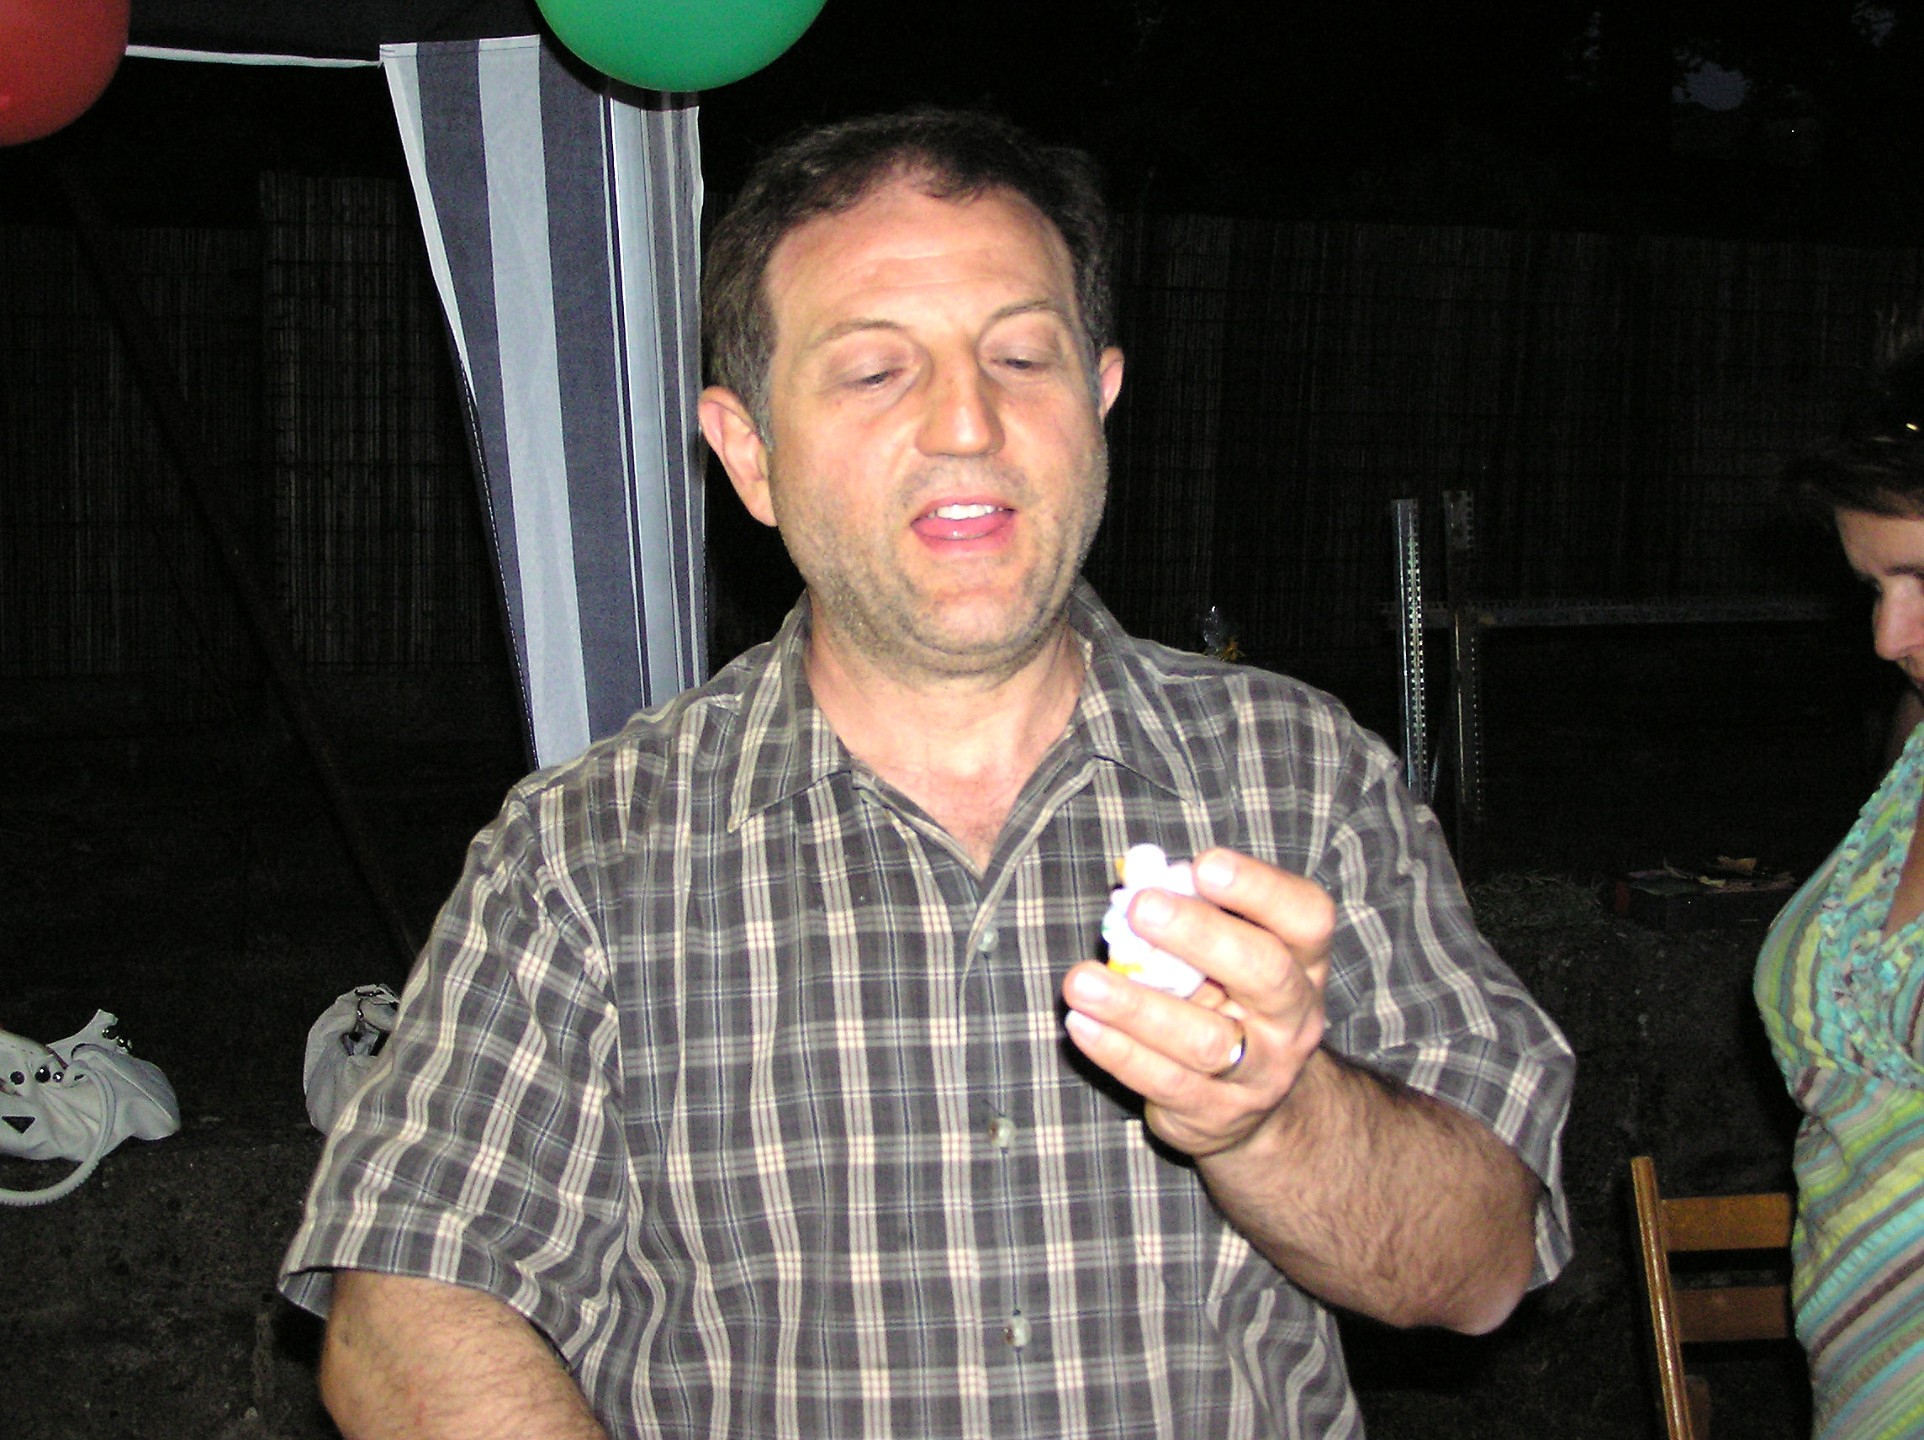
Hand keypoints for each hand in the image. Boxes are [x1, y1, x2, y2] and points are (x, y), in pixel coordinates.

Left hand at [1062, 847, 1332, 1157]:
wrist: (1253, 1102)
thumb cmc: (1225, 997)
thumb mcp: (1225, 955)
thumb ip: (1194, 914)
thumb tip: (1137, 879)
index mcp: (1302, 961)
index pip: (1305, 916)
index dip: (1260, 887)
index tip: (1205, 865)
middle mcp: (1294, 1016)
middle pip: (1264, 972)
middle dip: (1200, 936)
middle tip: (1141, 908)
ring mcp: (1261, 1072)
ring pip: (1204, 1040)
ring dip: (1136, 1007)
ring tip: (1080, 981)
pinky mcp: (1217, 1114)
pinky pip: (1165, 1081)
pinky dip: (1119, 1051)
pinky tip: (1082, 1024)